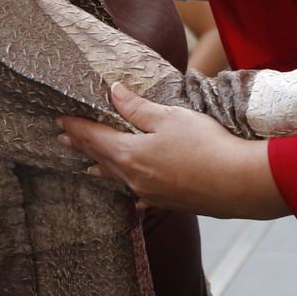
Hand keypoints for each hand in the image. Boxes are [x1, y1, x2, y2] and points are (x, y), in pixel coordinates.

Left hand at [59, 84, 287, 218]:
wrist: (237, 183)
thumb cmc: (205, 145)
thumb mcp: (170, 117)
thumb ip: (138, 108)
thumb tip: (115, 93)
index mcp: (130, 154)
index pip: (94, 137)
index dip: (76, 127)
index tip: (59, 121)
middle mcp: (134, 178)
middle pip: (102, 159)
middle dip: (83, 147)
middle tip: (64, 140)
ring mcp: (151, 193)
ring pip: (118, 179)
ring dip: (102, 169)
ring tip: (88, 168)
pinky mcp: (169, 202)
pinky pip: (141, 195)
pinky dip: (131, 189)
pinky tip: (135, 195)